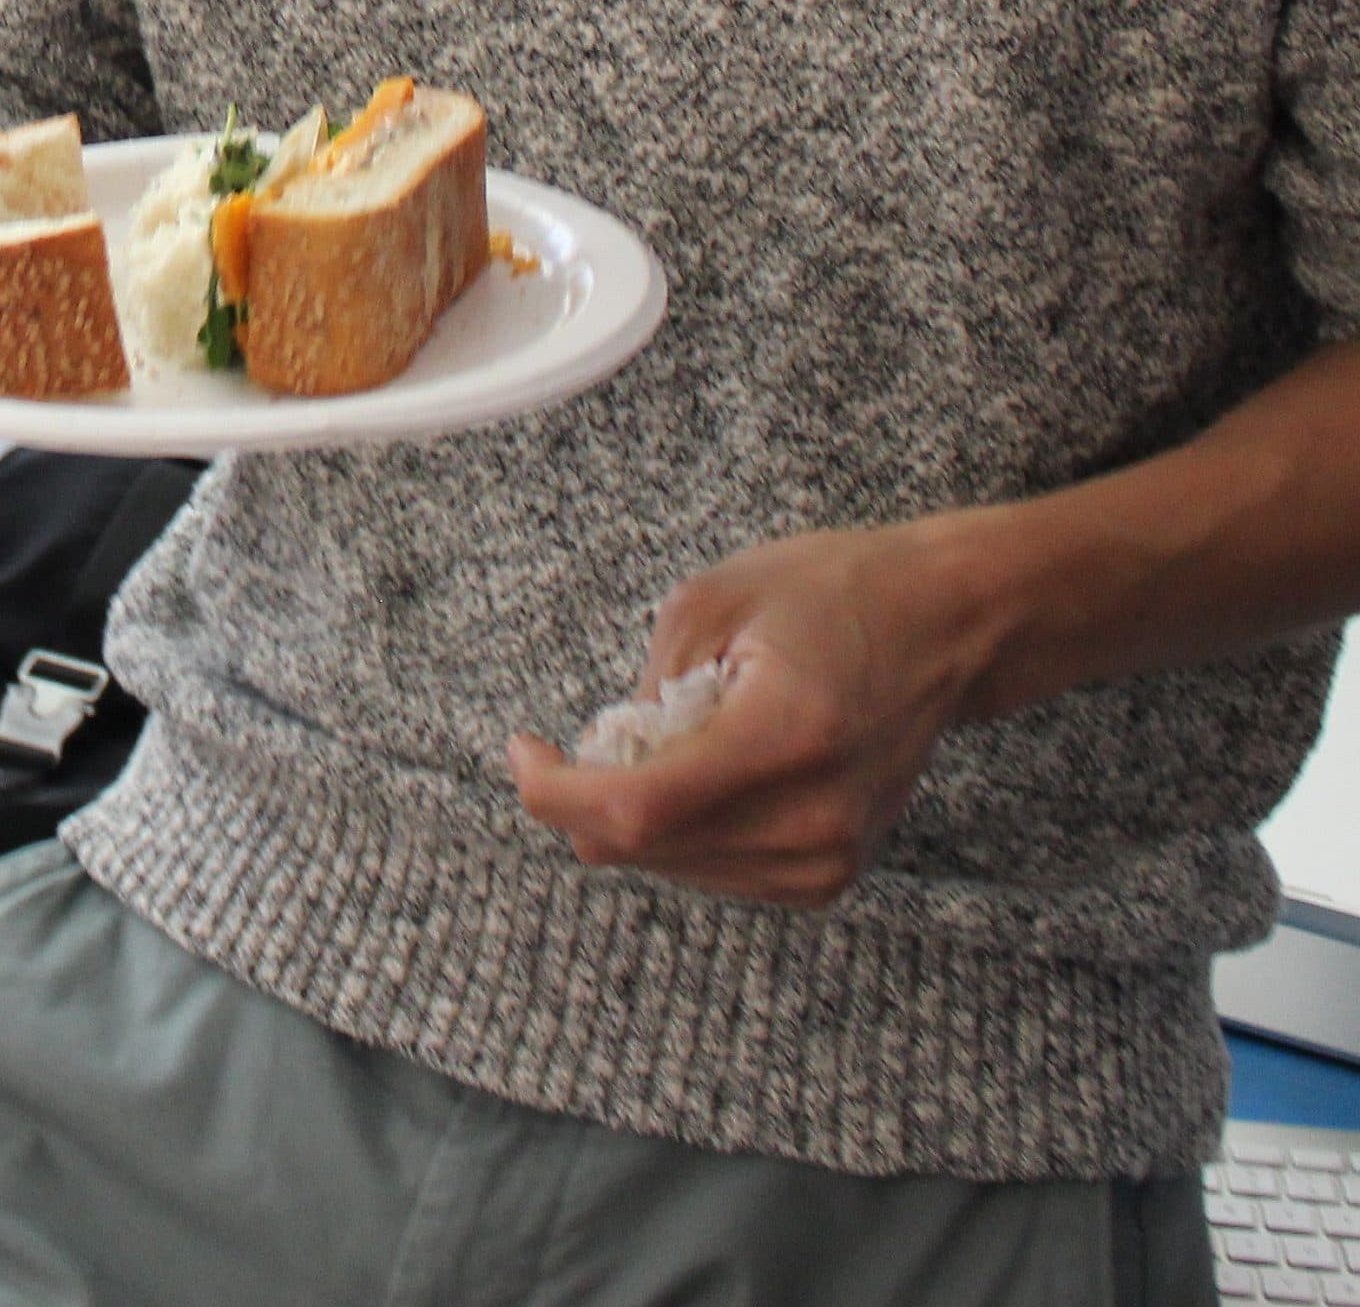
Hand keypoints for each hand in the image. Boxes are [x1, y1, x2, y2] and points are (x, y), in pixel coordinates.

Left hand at [507, 520, 997, 908]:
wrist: (945, 626)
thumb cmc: (832, 593)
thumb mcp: (712, 601)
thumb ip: (648, 688)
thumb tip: (601, 759)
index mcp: (786, 735)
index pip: (638, 808)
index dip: (557, 792)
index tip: (524, 750)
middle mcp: (813, 818)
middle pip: (645, 847)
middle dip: (586, 796)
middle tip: (593, 731)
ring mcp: (827, 858)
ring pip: (670, 866)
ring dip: (634, 813)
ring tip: (670, 736)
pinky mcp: (829, 876)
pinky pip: (711, 870)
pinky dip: (679, 828)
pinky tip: (700, 769)